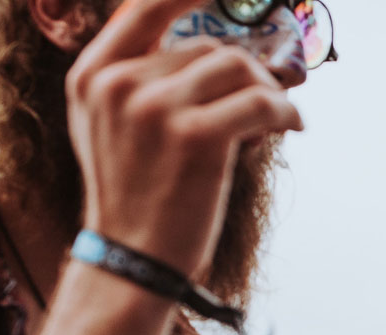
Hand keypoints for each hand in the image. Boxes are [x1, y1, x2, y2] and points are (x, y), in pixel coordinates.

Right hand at [66, 0, 302, 280]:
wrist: (133, 258)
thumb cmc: (134, 194)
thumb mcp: (107, 125)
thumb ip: (136, 79)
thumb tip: (198, 45)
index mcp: (94, 75)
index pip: (146, 6)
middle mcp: (119, 85)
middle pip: (208, 47)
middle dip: (243, 77)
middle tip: (255, 112)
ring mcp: (155, 109)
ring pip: (238, 68)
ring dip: (266, 92)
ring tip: (271, 122)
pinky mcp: (197, 138)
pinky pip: (261, 101)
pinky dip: (286, 111)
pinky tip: (292, 127)